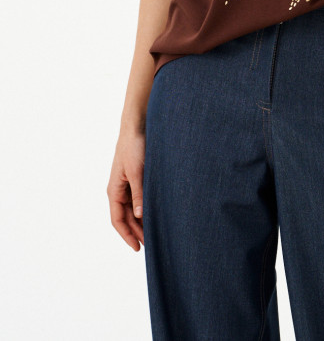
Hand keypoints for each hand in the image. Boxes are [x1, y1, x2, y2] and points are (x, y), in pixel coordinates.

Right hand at [107, 129, 145, 250]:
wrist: (137, 126)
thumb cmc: (134, 146)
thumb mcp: (137, 172)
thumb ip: (139, 193)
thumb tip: (140, 216)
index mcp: (114, 190)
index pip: (118, 220)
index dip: (126, 236)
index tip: (137, 248)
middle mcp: (120, 190)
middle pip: (127, 218)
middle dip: (137, 232)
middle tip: (152, 244)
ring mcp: (128, 184)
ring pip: (134, 209)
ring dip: (143, 221)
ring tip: (156, 233)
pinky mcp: (137, 178)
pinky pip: (140, 198)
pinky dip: (147, 208)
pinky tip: (157, 214)